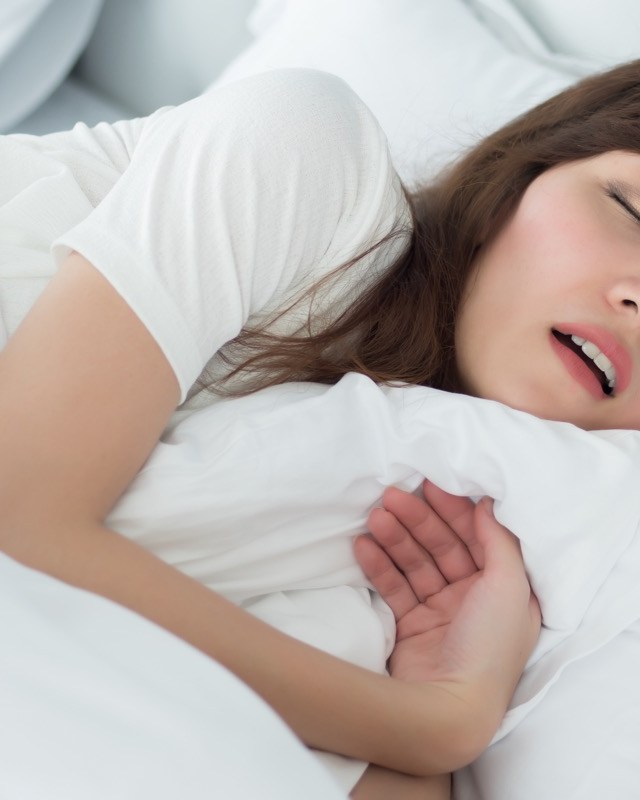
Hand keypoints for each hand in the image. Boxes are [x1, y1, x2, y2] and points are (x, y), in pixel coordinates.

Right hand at [354, 481, 539, 716]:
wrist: (449, 710)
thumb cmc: (488, 646)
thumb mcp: (509, 587)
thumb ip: (499, 540)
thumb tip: (488, 502)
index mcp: (503, 589)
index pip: (477, 537)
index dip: (455, 509)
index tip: (430, 484)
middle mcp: (474, 598)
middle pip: (443, 546)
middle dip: (418, 520)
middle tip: (391, 495)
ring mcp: (440, 612)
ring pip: (415, 563)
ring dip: (395, 538)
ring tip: (374, 517)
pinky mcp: (410, 626)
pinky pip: (394, 587)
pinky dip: (379, 566)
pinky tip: (363, 545)